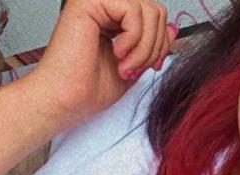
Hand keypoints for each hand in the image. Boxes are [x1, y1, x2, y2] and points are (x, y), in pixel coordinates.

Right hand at [27, 0, 177, 128]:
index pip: (154, 16)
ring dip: (144, 47)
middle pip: (155, 11)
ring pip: (149, 10)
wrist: (66, 101)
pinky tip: (116, 53)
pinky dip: (133, 39)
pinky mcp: (89, 2)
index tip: (153, 66)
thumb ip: (153, 44)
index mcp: (113, 19)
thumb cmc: (89, 89)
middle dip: (155, 46)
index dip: (162, 43)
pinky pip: (133, 10)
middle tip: (135, 69)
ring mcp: (96, 2)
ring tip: (125, 66)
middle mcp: (105, 7)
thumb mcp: (136, 65)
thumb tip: (172, 27)